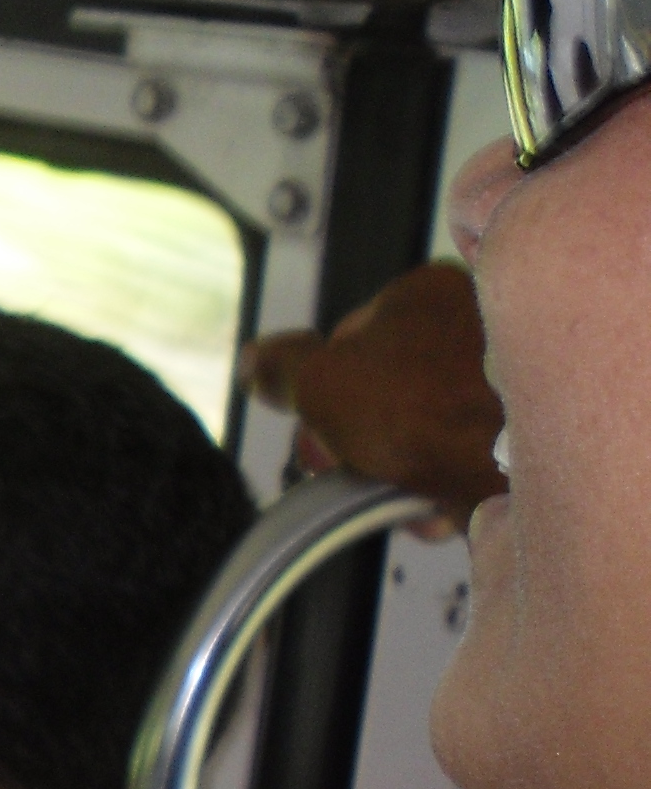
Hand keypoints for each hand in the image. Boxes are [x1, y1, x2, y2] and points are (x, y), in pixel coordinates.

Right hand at [242, 260, 504, 523]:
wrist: (520, 470)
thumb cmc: (430, 412)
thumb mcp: (321, 384)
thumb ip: (281, 368)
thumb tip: (258, 360)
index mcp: (428, 289)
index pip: (348, 337)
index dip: (322, 389)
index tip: (318, 423)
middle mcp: (479, 318)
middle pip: (388, 385)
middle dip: (361, 435)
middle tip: (350, 463)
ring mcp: (510, 371)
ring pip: (427, 424)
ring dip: (401, 466)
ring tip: (398, 488)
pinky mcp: (530, 422)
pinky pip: (467, 451)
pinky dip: (446, 480)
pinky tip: (436, 499)